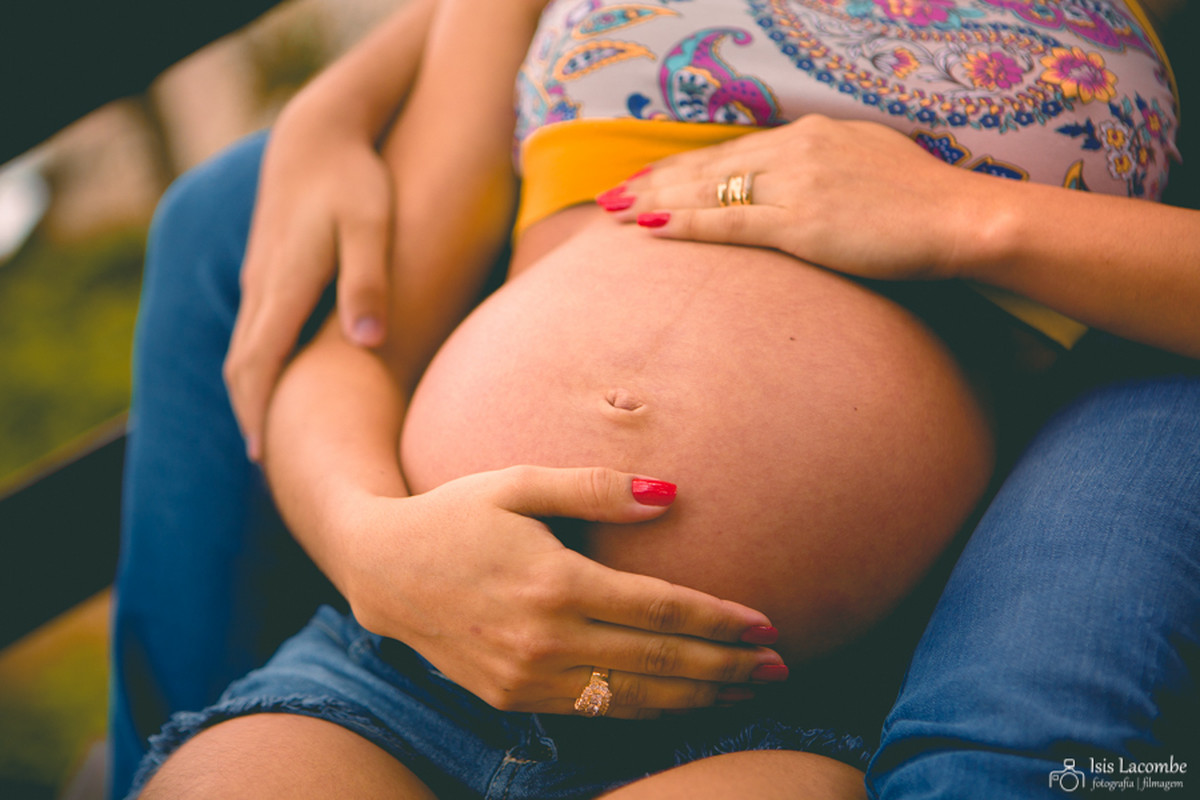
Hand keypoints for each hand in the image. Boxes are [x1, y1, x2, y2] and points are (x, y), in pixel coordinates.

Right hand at [224, 92, 394, 460]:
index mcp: (284, 286)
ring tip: (275, 439)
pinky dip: (262, 367)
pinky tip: (283, 383)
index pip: (259, 364)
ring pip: (246, 349)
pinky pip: (257, 332)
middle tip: (270, 467)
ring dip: (254, 395)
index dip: (259, 413)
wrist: (319, 132)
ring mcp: (261, 280)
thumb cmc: (354, 180)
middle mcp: (262, 288)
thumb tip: (367, 342)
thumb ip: (368, 281)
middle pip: (242, 366)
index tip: (267, 458)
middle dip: (251, 416)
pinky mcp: (270, 271)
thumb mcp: (370, 226)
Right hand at [339, 466, 785, 719]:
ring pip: (633, 699)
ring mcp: (525, 677)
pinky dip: (645, 712)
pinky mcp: (510, 698)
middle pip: (659, 663)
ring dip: (697, 700)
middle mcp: (544, 638)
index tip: (765, 625)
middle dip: (726, 669)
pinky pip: (594, 711)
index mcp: (554, 581)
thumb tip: (671, 495)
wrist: (381, 569)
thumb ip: (596, 488)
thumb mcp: (519, 482)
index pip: (660, 611)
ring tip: (747, 695)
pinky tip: (681, 705)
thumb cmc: (456, 513)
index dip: (718, 621)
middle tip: (778, 668)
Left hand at [603, 114, 990, 282]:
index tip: (650, 174)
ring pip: (709, 190)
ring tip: (615, 211)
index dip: (684, 164)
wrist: (959, 216)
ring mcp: (795, 185)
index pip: (732, 150)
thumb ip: (824, 166)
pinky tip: (652, 226)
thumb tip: (796, 181)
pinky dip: (688, 223)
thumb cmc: (921, 200)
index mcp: (810, 135)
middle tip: (612, 195)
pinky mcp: (801, 223)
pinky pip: (730, 222)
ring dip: (658, 198)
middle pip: (709, 165)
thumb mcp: (867, 164)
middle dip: (656, 179)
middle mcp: (795, 150)